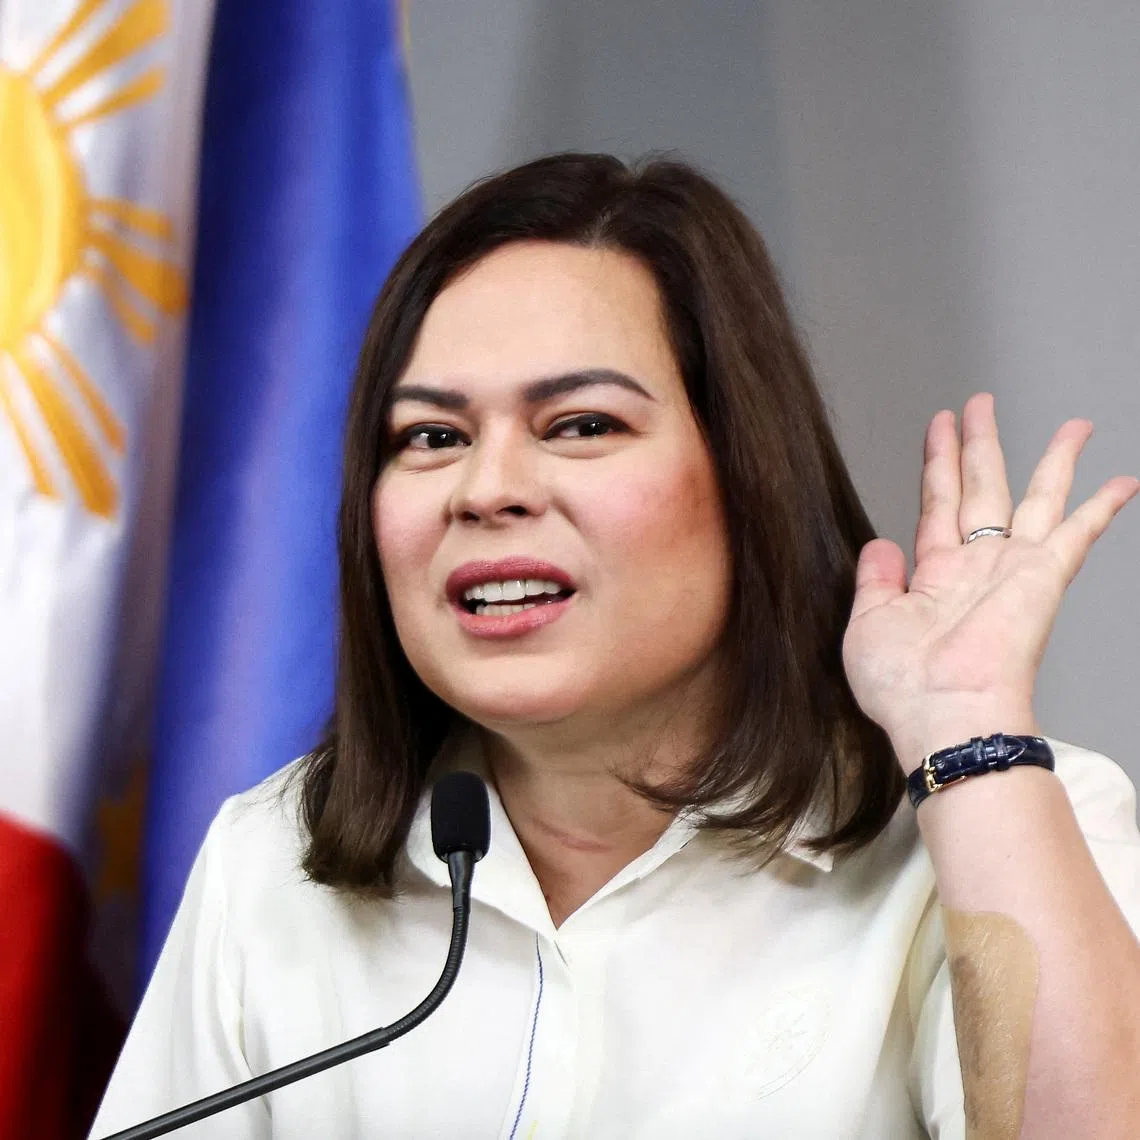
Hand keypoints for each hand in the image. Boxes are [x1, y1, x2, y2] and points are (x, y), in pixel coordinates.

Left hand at [841, 392, 1138, 768]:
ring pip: (1036, 497)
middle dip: (981, 443)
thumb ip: (875, 580)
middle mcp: (977, 568)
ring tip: (1072, 424)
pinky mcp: (1045, 578)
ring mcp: (1013, 570)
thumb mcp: (868, 624)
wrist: (943, 715)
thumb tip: (880, 543)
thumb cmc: (903, 686)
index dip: (938, 462)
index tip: (941, 426)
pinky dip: (1102, 505)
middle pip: (982, 487)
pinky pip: (1080, 533)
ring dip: (1052, 459)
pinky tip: (1123, 480)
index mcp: (934, 576)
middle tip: (981, 403)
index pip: (937, 503)